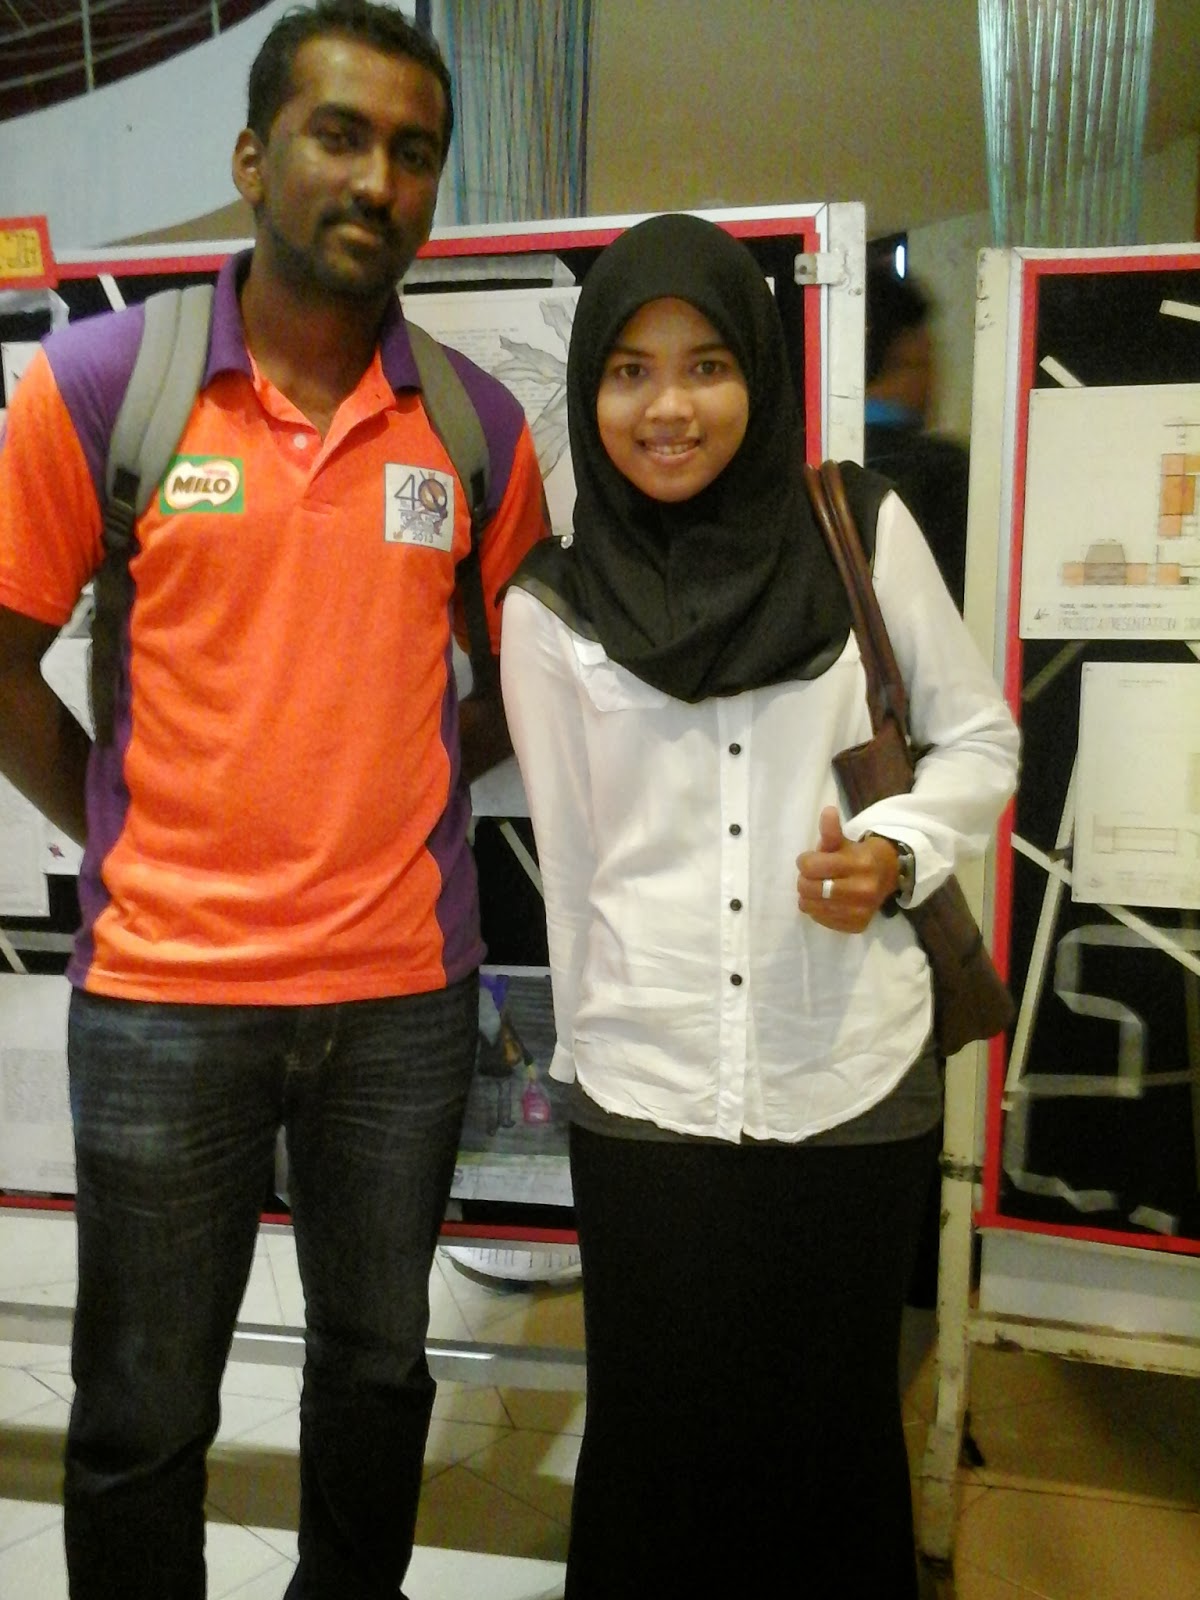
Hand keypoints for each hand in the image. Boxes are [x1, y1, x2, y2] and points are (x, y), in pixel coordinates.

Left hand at [796, 806, 899, 932]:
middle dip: (804, 879)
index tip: (810, 859)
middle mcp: (862, 890)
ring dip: (808, 897)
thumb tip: (828, 811)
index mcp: (859, 864)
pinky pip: (821, 920)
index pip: (811, 866)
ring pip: (811, 907)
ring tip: (818, 888)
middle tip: (813, 875)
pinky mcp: (857, 926)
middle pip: (809, 888)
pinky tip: (826, 901)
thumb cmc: (859, 856)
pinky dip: (818, 910)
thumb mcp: (844, 841)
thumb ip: (831, 831)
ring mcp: (860, 911)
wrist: (888, 876)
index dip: (805, 861)